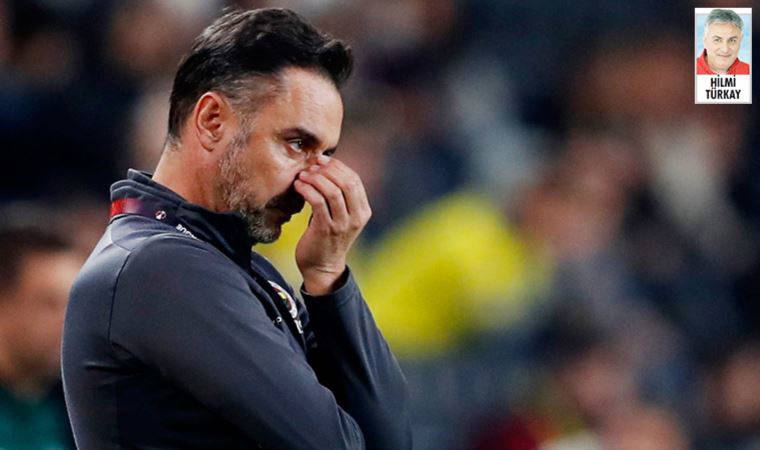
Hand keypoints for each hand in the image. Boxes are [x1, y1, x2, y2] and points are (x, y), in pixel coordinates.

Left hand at [293, 156, 370, 294]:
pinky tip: (298, 186)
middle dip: (327, 169)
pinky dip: (307, 190)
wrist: (322, 267)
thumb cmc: (327, 237)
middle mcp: (356, 217)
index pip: (354, 179)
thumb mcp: (340, 215)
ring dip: (316, 178)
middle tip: (312, 165)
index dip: (338, 166)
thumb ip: (339, 196)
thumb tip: (325, 167)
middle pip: (346, 182)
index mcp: (363, 211)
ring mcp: (342, 224)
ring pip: (333, 190)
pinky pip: (318, 202)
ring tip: (302, 175)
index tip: (321, 159)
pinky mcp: (326, 229)